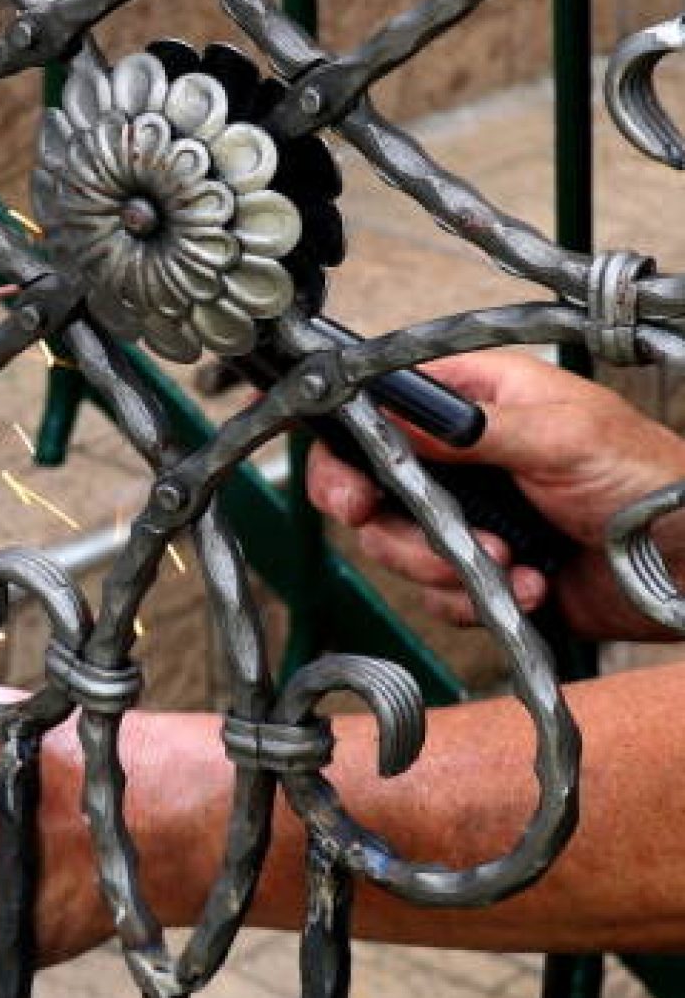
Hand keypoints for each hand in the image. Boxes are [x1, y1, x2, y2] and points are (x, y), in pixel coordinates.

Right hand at [307, 350, 684, 639]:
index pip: (379, 408)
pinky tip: (532, 587)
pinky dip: (478, 598)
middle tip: (401, 534)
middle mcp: (457, 454)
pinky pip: (439, 592)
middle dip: (390, 521)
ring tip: (509, 563)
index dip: (347, 447)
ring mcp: (467, 513)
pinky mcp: (483, 569)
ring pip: (397, 546)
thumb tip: (399, 412)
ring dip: (446, 563)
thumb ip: (475, 426)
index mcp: (472, 399)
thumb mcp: (563, 436)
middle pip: (371, 486)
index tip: (350, 486)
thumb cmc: (650, 479)